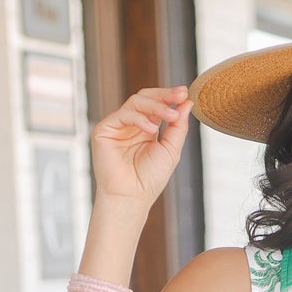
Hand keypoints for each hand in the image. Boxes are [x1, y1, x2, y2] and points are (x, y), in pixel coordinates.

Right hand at [90, 85, 191, 206]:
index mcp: (145, 129)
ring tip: (171, 116)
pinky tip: (152, 130)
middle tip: (180, 94)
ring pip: (136, 102)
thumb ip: (178, 127)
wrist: (131, 198)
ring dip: (156, 106)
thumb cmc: (150, 179)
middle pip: (146, 98)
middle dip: (164, 95)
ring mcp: (117, 125)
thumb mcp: (170, 150)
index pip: (157, 105)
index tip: (185, 93)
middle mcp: (130, 125)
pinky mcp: (104, 129)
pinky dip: (140, 119)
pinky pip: (124, 114)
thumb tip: (187, 102)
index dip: (170, 97)